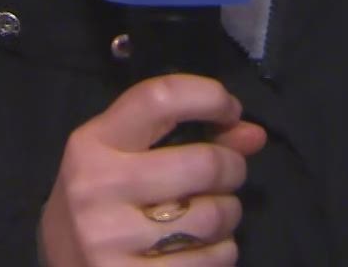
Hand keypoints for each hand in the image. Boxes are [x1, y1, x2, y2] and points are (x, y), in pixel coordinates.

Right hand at [38, 75, 264, 265]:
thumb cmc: (101, 204)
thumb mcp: (126, 160)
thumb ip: (186, 139)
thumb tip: (254, 135)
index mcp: (92, 144)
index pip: (160, 98)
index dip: (209, 96)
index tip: (230, 111)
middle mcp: (98, 187)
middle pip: (203, 163)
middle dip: (231, 167)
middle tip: (226, 175)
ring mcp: (112, 239)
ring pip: (213, 215)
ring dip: (228, 213)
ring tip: (211, 215)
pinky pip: (211, 259)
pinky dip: (220, 251)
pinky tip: (199, 248)